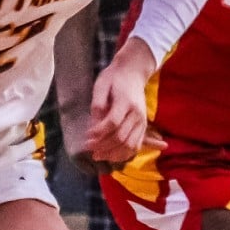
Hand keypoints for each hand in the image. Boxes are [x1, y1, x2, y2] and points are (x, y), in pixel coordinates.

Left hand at [84, 36, 153, 163]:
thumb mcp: (101, 85)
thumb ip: (97, 104)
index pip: (113, 122)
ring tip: (98, 155)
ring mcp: (142, 121)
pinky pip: (136, 146)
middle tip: (89, 148)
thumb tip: (94, 124)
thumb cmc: (114, 78)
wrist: (133, 73)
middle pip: (121, 137)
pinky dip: (123, 154)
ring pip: (129, 145)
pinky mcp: (143, 127)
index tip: (86, 136)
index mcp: (126, 101)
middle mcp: (137, 113)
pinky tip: (110, 156)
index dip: (98, 132)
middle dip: (103, 146)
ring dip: (112, 154)